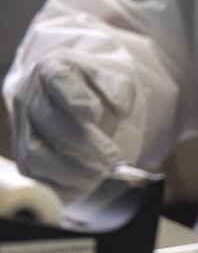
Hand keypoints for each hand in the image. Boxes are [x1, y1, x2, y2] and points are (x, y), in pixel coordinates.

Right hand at [10, 54, 135, 200]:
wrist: (81, 102)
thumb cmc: (98, 89)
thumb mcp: (115, 77)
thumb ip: (119, 88)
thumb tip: (120, 109)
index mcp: (52, 68)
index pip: (58, 79)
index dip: (75, 98)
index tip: (94, 114)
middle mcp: (29, 96)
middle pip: (48, 120)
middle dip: (84, 142)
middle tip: (113, 158)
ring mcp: (22, 127)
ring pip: (35, 153)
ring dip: (71, 169)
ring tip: (102, 173)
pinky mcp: (23, 154)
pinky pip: (35, 175)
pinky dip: (62, 184)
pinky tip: (88, 183)